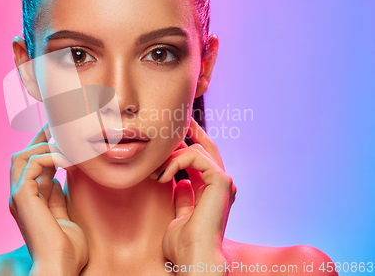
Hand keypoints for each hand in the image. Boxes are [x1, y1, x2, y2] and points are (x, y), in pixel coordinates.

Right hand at [9, 123, 88, 275]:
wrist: (60, 266)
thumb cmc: (67, 249)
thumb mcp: (64, 215)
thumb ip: (58, 197)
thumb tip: (61, 178)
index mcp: (29, 201)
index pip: (32, 167)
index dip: (45, 148)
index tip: (59, 135)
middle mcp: (19, 196)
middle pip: (22, 157)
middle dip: (40, 139)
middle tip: (58, 125)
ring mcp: (18, 196)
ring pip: (22, 156)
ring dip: (45, 146)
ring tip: (67, 143)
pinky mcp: (21, 196)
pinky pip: (32, 164)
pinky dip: (50, 156)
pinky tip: (68, 158)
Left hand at [158, 118, 235, 269]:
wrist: (193, 257)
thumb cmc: (185, 244)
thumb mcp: (180, 216)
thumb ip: (183, 198)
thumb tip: (181, 182)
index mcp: (214, 192)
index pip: (204, 160)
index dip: (190, 144)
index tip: (176, 135)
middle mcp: (223, 184)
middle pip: (208, 147)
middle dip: (191, 132)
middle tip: (175, 122)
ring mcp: (224, 181)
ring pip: (198, 149)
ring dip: (171, 156)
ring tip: (155, 172)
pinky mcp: (222, 180)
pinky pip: (196, 156)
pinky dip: (176, 161)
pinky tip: (163, 176)